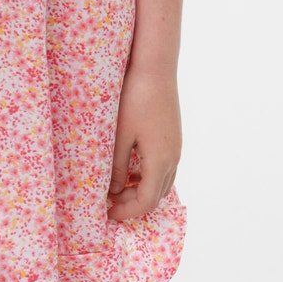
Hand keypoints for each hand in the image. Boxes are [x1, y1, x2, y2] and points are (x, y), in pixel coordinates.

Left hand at [106, 63, 182, 223]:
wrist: (156, 69)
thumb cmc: (135, 99)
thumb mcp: (120, 136)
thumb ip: (117, 167)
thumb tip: (113, 192)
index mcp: (160, 161)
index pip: (146, 202)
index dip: (126, 212)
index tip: (106, 212)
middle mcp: (173, 158)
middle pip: (156, 196)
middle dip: (132, 204)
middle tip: (107, 200)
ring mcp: (176, 148)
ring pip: (161, 183)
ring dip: (140, 190)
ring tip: (116, 186)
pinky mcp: (173, 138)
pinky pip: (163, 168)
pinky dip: (147, 177)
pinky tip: (129, 168)